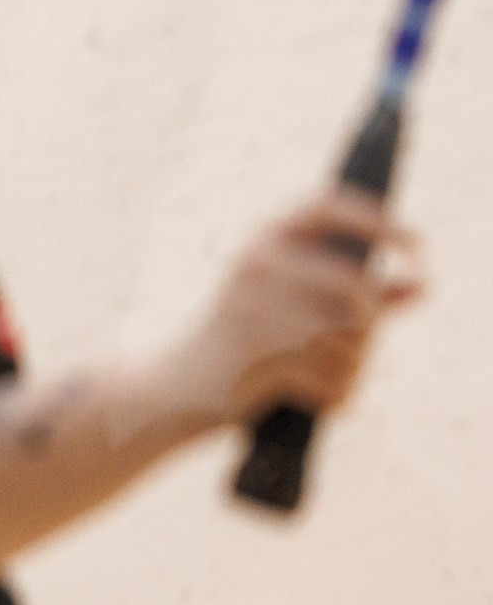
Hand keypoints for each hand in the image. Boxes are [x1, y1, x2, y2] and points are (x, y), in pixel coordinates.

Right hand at [154, 190, 423, 424]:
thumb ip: (357, 291)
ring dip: (349, 367)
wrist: (183, 382)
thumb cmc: (247, 337)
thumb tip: (421, 284)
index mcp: (263, 239)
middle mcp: (256, 263)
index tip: (419, 246)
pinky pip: (334, 376)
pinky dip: (334, 395)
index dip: (379, 220)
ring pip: (349, 338)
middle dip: (366, 327)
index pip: (327, 208)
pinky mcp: (261, 354)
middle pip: (353, 289)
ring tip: (316, 374)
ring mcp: (256, 307)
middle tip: (350, 348)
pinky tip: (309, 396)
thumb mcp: (295, 301)